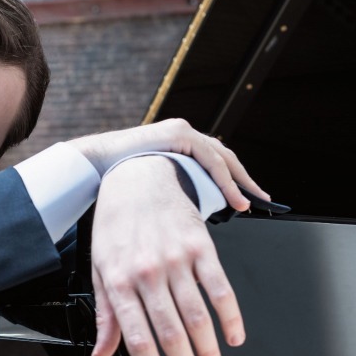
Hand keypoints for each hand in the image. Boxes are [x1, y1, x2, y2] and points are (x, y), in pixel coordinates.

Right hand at [67, 118, 269, 212]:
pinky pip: (210, 159)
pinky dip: (225, 180)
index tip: (247, 200)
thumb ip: (170, 198)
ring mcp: (181, 133)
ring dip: (239, 183)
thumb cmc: (117, 180)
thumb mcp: (151, 192)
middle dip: (244, 181)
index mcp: (177, 149)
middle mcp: (183, 137)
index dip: (232, 182)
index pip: (213, 164)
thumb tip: (185, 222)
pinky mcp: (178, 134)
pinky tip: (234, 198)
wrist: (94, 164)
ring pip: (221, 158)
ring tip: (249, 203)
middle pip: (224, 159)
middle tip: (261, 199)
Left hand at [89, 155, 244, 355]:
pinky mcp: (202, 246)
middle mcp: (148, 271)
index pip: (138, 338)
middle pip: (171, 332)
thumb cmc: (117, 223)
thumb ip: (105, 313)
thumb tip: (103, 353)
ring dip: (208, 350)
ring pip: (197, 316)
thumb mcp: (100, 267)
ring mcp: (177, 258)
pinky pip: (220, 288)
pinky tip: (233, 336)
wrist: (138, 176)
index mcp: (119, 280)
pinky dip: (230, 316)